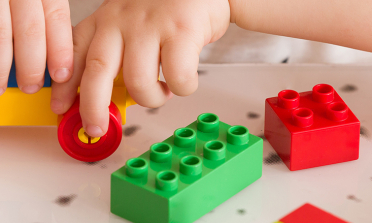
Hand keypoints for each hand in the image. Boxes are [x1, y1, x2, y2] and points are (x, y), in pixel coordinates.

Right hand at [0, 0, 72, 94]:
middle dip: (32, 65)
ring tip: (1, 88)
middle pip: (30, 30)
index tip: (62, 75)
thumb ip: (43, 18)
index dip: (61, 49)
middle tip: (32, 86)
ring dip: (2, 67)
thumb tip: (55, 57)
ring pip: (2, 34)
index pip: (56, 17)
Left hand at [51, 0, 229, 136]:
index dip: (64, 85)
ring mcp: (152, 25)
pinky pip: (176, 77)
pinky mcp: (182, 31)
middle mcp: (123, 20)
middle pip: (97, 72)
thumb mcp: (131, 22)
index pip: (75, 52)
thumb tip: (108, 91)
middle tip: (97, 128)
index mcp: (107, 19)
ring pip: (139, 82)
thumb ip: (117, 50)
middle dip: (93, 108)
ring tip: (162, 92)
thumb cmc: (169, 9)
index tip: (60, 107)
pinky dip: (182, 88)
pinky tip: (183, 81)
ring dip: (152, 99)